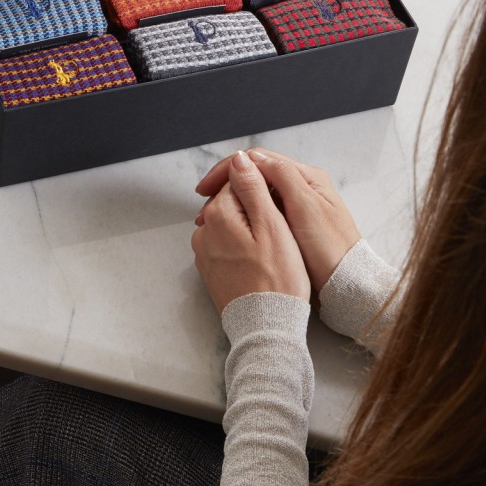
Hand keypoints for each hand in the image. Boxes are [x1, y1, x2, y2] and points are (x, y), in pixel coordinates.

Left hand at [191, 151, 310, 313]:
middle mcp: (203, 231)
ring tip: (275, 245)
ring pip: (229, 224)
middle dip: (254, 207)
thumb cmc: (277, 279)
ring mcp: (204, 252)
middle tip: (282, 225)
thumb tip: (239, 158)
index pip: (237, 182)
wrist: (265, 326)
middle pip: (230, 202)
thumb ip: (253, 188)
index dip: (263, 187)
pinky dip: (242, 246)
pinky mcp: (210, 270)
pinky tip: (262, 259)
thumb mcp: (273, 226)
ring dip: (248, 227)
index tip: (282, 202)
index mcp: (218, 214)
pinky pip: (226, 246)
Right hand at [195, 148, 360, 290]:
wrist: (347, 282)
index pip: (258, 160)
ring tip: (212, 217)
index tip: (206, 189)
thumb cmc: (329, 247)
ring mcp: (296, 204)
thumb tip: (250, 157)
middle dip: (226, 185)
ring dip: (231, 200)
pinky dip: (242, 213)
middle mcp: (300, 185)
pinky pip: (262, 208)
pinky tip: (231, 225)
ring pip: (256, 191)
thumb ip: (281, 177)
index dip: (228, 170)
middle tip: (204, 205)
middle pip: (255, 173)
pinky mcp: (292, 222)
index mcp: (305, 176)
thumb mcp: (305, 207)